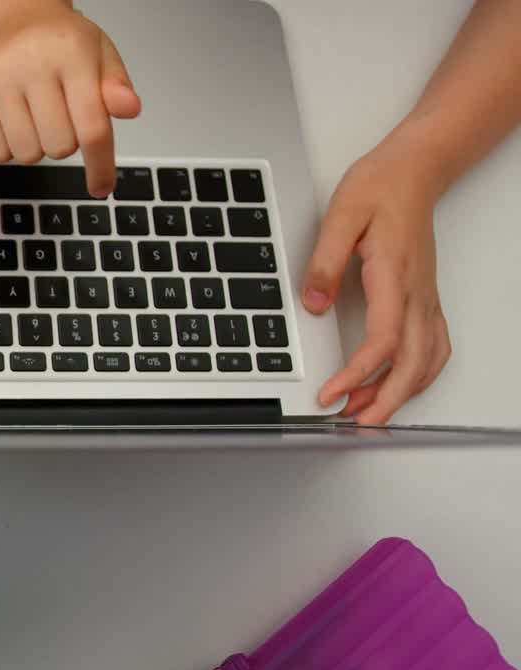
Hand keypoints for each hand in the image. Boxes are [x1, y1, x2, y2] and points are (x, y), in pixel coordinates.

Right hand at [0, 1, 140, 196]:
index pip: (92, 127)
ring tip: (37, 116)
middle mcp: (32, 62)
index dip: (100, 165)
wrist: (18, 18)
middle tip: (61, 115)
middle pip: (59, 147)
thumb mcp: (102, 56)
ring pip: (26, 154)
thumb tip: (129, 109)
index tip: (101, 187)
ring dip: (37, 146)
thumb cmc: (62, 43)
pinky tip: (15, 120)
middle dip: (66, 142)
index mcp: (72, 53)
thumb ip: (117, 86)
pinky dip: (9, 147)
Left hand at [302, 130, 451, 424]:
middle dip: (384, 401)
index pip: (382, 342)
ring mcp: (425, 298)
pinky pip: (433, 348)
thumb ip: (324, 261)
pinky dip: (418, 375)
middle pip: (412, 364)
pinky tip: (397, 386)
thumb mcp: (341, 216)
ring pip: (426, 361)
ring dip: (401, 393)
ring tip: (366, 412)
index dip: (357, 375)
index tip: (330, 394)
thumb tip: (311, 302)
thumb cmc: (380, 188)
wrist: (413, 170)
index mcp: (394, 277)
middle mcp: (416, 294)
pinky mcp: (425, 298)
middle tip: (352, 424)